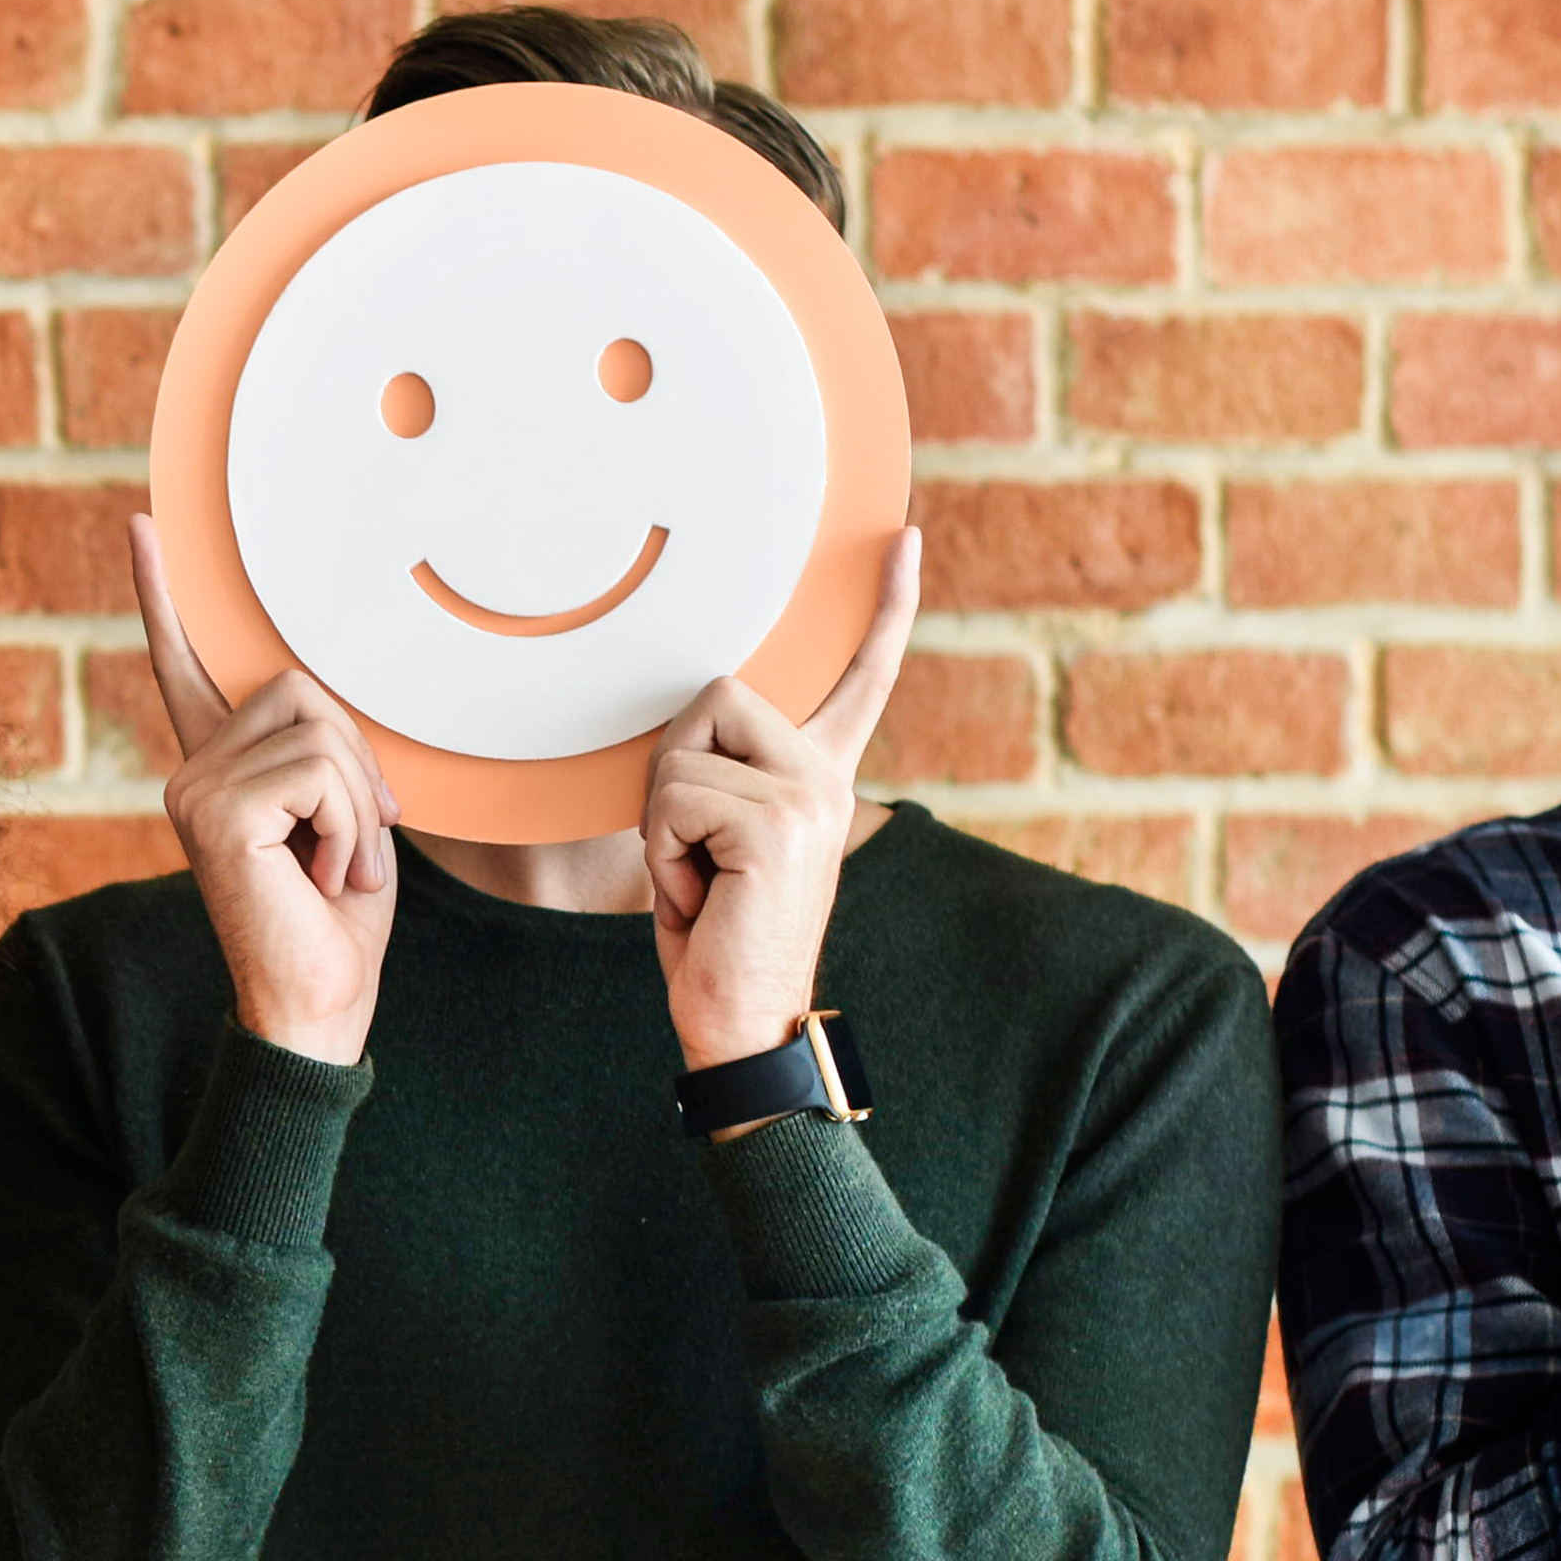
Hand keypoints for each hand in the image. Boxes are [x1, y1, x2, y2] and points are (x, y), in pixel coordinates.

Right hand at [133, 518, 394, 1067]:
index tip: (143, 527)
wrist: (316, 1008)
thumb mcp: (345, 818)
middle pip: (302, 691)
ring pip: (320, 731)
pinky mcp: (213, 811)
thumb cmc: (337, 925)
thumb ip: (327, 758)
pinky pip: (319, 771)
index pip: (186, 669)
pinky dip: (349, 825)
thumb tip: (330, 717)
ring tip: (339, 869)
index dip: (164, 598)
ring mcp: (194, 789)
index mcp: (219, 770)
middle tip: (353, 844)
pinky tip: (326, 876)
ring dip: (359, 804)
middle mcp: (192, 770)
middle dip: (357, 765)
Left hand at [643, 529, 924, 1073]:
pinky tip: (700, 897)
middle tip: (695, 853)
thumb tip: (702, 709)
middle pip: (713, 695)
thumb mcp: (717, 839)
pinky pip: (673, 798)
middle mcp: (829, 776)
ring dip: (660, 824)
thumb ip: (722, 773)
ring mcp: (810, 798)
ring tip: (699, 879)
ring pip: (680, 752)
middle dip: (672, 771)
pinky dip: (662, 854)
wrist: (743, 1022)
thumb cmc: (716, 934)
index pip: (861, 676)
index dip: (884, 606)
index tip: (900, 538)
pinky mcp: (778, 826)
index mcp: (823, 774)